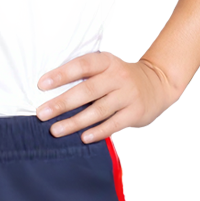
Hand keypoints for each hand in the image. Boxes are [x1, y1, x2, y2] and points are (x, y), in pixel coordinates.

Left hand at [36, 51, 174, 142]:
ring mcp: (128, 95)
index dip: (61, 74)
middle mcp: (118, 77)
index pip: (82, 65)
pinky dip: (97, 131)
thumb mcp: (106, 68)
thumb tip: (50, 92)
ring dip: (75, 122)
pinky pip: (113, 124)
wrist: (157, 84)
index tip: (41, 85)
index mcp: (107, 62)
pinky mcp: (136, 112)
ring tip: (55, 130)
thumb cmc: (119, 78)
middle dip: (62, 103)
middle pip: (87, 90)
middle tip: (42, 113)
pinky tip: (83, 138)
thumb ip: (85, 76)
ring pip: (98, 110)